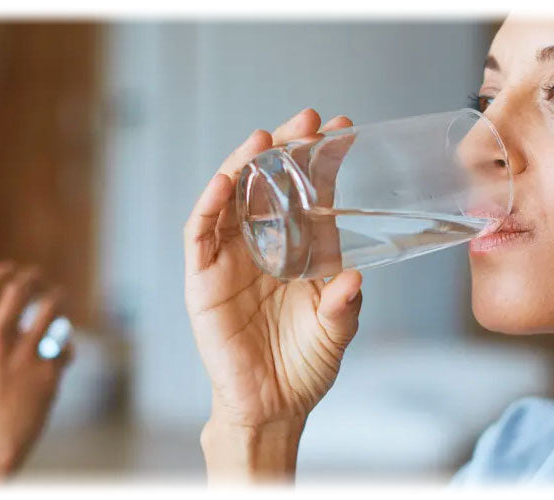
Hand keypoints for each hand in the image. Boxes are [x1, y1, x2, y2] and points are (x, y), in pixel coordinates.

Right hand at [0, 263, 72, 481]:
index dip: (5, 272)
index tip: (14, 270)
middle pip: (22, 287)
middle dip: (35, 280)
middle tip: (42, 282)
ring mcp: (24, 352)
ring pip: (51, 307)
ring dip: (58, 301)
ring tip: (60, 300)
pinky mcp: (48, 371)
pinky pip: (64, 347)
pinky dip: (65, 349)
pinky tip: (62, 355)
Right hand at [184, 108, 363, 480]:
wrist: (271, 408)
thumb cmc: (304, 367)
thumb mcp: (335, 332)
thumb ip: (344, 305)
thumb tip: (353, 277)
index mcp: (299, 250)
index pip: (309, 194)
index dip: (322, 161)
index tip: (343, 130)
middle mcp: (263, 246)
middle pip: (268, 184)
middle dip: (284, 149)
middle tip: (307, 120)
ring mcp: (230, 260)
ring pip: (231, 199)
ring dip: (243, 165)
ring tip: (263, 139)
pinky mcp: (203, 279)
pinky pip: (200, 235)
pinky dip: (208, 205)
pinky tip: (223, 182)